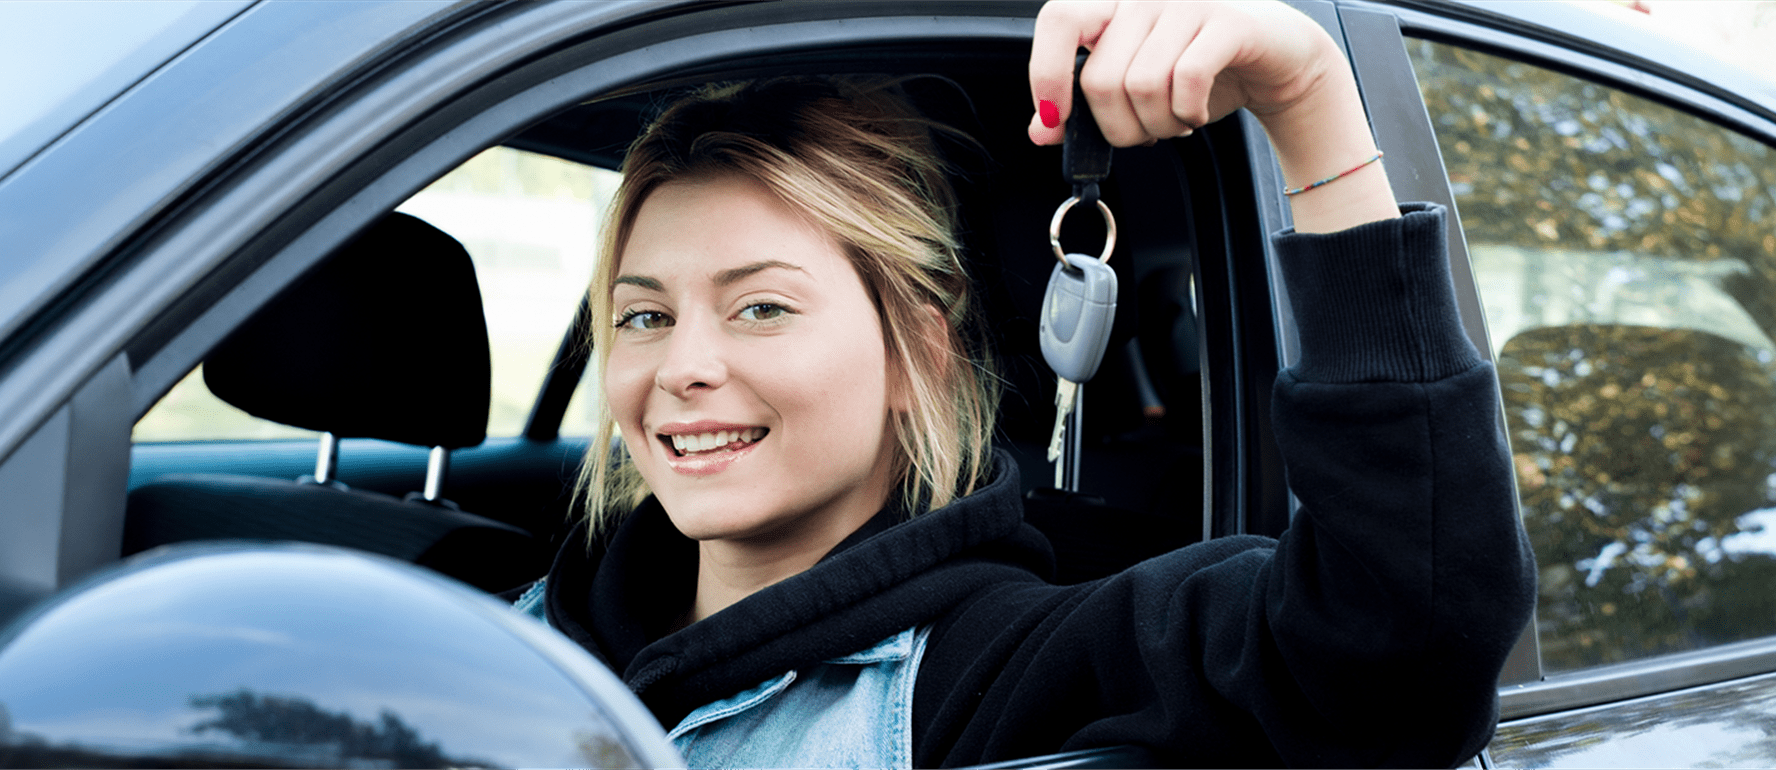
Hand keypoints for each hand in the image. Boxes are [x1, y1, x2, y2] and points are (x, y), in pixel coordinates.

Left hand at [1027, 0, 1343, 146]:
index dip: (1048, 73)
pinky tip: (1196, 113)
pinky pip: (1186, 79)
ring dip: (1159, 124)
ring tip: (1176, 120)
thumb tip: (1040, 131)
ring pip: (1142, 86)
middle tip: (1145, 130)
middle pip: (1100, 77)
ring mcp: (1188, 2)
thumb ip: (1085, 106)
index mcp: (1115, 2)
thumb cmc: (1203, 68)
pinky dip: (1189, 112)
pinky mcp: (1228, 21)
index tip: (1056, 117)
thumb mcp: (1135, 88)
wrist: (1279, 60)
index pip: (1059, 20)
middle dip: (1120, 127)